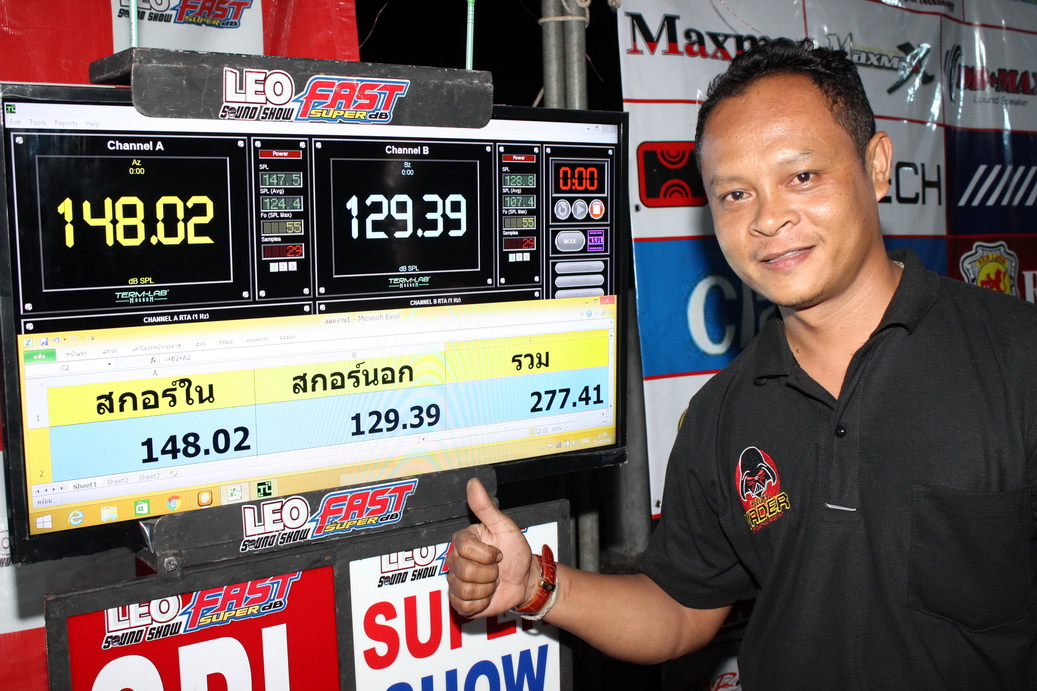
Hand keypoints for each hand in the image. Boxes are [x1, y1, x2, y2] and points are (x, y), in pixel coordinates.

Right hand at [446, 478, 536, 617]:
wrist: (525, 580)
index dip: (487, 555)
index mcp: (463, 541)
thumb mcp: (504, 526)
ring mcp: (456, 582)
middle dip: (490, 573)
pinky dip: (482, 603)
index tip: (498, 553)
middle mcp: (455, 560)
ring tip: (492, 582)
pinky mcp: (459, 601)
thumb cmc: (516, 552)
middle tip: (496, 569)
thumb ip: (486, 507)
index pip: (466, 549)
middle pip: (465, 571)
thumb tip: (473, 483)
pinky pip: (465, 606)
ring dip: (487, 589)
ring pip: (465, 590)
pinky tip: (487, 595)